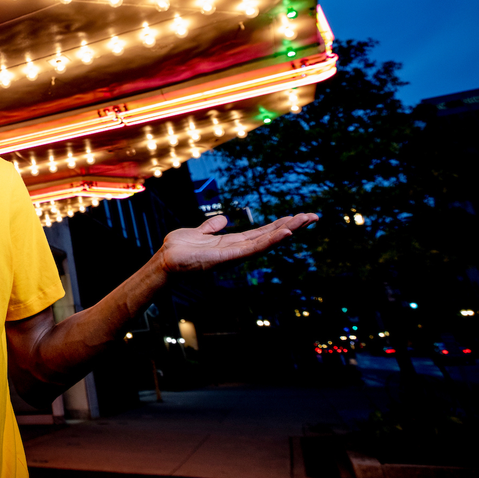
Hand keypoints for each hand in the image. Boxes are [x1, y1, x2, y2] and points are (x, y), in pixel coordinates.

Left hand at [157, 213, 316, 274]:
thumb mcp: (197, 233)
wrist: (164, 261)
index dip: (279, 225)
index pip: (260, 232)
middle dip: (292, 227)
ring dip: (288, 231)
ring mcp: (235, 254)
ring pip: (267, 241)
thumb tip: (223, 219)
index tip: (297, 216)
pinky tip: (286, 233)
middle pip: (269, 236)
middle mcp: (237, 249)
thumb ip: (210, 227)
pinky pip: (254, 248)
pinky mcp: (229, 257)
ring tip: (306, 220)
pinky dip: (271, 241)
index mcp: (232, 242)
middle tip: (313, 216)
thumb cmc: (178, 250)